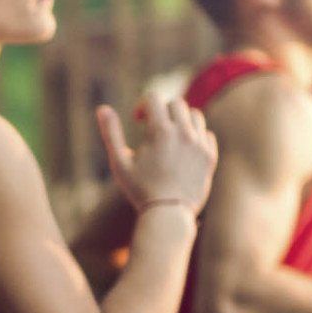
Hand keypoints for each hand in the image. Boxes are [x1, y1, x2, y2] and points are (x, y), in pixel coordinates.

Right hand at [98, 95, 217, 214]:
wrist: (168, 215)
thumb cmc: (139, 190)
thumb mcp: (119, 162)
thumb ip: (111, 133)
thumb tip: (102, 108)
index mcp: (160, 131)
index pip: (154, 98)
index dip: (143, 105)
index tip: (138, 120)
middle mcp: (183, 133)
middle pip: (176, 104)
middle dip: (162, 111)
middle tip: (153, 129)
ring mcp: (199, 144)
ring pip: (195, 115)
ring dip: (181, 121)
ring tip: (170, 137)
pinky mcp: (210, 157)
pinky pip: (207, 134)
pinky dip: (196, 136)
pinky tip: (184, 150)